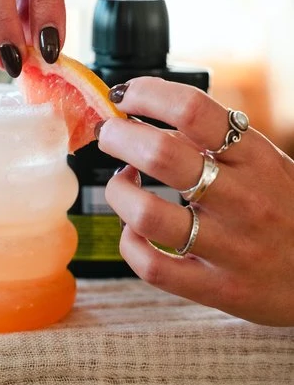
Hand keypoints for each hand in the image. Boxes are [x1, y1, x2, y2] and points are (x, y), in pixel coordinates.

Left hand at [97, 76, 293, 326]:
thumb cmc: (286, 209)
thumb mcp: (266, 163)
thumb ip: (215, 141)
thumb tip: (150, 119)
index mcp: (256, 158)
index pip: (194, 110)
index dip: (148, 95)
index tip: (125, 96)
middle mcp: (244, 199)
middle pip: (161, 155)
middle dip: (118, 137)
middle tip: (109, 134)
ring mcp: (230, 247)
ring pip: (146, 213)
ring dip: (117, 190)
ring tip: (121, 181)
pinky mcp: (217, 288)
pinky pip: (152, 266)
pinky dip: (129, 242)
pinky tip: (133, 228)